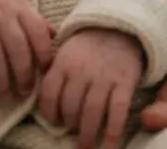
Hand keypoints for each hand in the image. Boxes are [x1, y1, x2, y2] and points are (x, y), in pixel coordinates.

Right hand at [0, 0, 53, 97]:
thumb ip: (35, 19)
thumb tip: (55, 36)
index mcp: (20, 8)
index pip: (38, 33)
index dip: (45, 54)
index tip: (47, 71)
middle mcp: (2, 17)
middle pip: (17, 49)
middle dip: (24, 74)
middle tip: (27, 91)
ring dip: (1, 80)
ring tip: (7, 95)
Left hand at [37, 28, 142, 148]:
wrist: (121, 28)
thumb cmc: (89, 46)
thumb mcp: (65, 51)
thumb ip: (54, 73)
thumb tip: (42, 100)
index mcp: (63, 63)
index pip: (48, 95)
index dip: (49, 114)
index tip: (54, 122)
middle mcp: (82, 71)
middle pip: (69, 107)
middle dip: (69, 124)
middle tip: (73, 131)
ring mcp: (104, 77)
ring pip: (90, 112)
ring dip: (86, 134)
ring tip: (85, 146)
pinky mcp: (125, 83)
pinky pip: (117, 112)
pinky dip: (112, 132)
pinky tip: (108, 147)